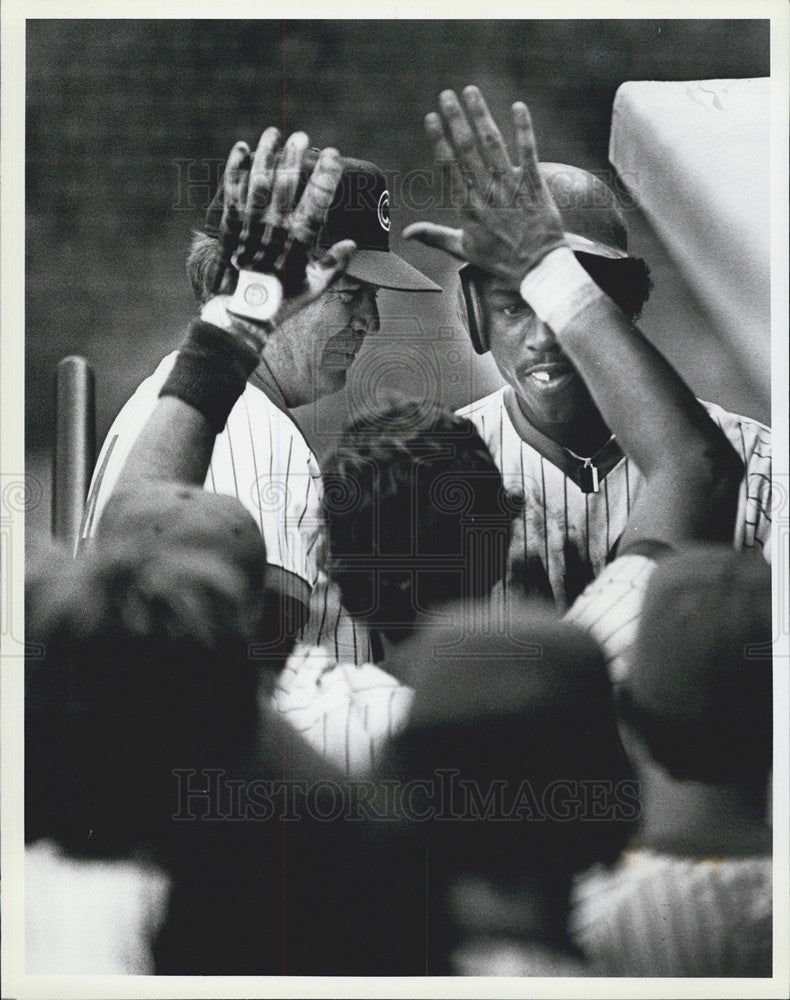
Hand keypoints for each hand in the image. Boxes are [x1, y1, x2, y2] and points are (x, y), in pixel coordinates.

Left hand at [205, 129, 354, 340]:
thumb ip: (336, 264)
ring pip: (259, 183)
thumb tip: (352, 243)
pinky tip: (242, 150)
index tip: (332, 155)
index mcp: (299, 245)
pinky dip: (236, 169)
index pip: (316, 203)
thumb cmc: (283, 301)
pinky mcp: (231, 227)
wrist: (242, 314)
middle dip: (295, 156)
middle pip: (286, 186)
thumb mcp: (315, 287)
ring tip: (274, 133)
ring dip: (266, 155)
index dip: (325, 177)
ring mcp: (251, 228)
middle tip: (301, 136)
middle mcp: (275, 233)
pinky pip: (233, 192)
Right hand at [403, 86, 566, 288]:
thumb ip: (434, 236)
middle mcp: (486, 193)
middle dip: (456, 119)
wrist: (536, 269)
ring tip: (471, 92)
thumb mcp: (463, 250)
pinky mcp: (534, 185)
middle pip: (467, 149)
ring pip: (492, 144)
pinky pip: (528, 151)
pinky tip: (517, 106)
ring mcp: (510, 187)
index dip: (440, 139)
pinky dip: (523, 128)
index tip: (432, 117)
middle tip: (446, 95)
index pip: (449, 166)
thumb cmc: (499, 259)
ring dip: (481, 115)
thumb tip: (407, 233)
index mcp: (466, 207)